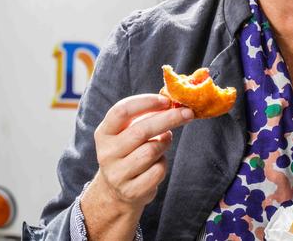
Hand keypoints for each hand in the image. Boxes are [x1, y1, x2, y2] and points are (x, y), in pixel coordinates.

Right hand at [82, 94, 192, 230]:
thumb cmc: (130, 150)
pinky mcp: (130, 191)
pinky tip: (158, 162)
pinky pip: (157, 171)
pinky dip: (163, 163)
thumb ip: (146, 116)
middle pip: (140, 131)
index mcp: (104, 133)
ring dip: (165, 142)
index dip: (145, 102)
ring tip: (166, 139)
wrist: (117, 190)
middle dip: (168, 119)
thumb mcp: (129, 131)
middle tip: (188, 113)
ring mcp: (116, 174)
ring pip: (151, 151)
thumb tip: (174, 103)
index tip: (166, 100)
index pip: (121, 111)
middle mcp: (106, 153)